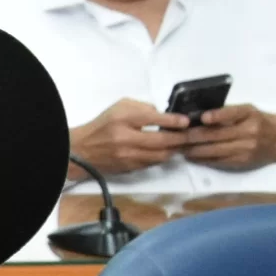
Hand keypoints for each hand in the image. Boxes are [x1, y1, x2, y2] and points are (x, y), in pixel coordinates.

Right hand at [71, 99, 185, 175]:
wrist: (82, 150)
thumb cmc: (103, 124)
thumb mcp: (120, 107)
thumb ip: (142, 108)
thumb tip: (163, 116)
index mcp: (122, 119)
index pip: (152, 119)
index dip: (173, 121)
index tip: (186, 121)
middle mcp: (125, 139)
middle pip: (160, 141)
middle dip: (180, 138)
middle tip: (193, 135)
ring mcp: (127, 156)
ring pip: (160, 156)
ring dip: (174, 150)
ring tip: (183, 144)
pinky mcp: (129, 168)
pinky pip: (152, 163)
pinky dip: (162, 157)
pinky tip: (168, 151)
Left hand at [183, 105, 275, 170]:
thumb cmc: (258, 121)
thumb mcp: (247, 111)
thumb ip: (226, 113)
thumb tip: (195, 117)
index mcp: (249, 114)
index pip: (232, 113)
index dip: (217, 115)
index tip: (202, 118)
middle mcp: (249, 132)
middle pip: (216, 135)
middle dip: (192, 136)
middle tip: (173, 135)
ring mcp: (245, 149)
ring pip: (213, 150)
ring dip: (192, 149)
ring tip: (176, 146)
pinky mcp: (241, 162)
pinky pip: (217, 161)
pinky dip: (201, 158)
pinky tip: (190, 155)